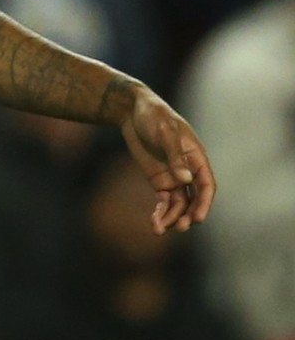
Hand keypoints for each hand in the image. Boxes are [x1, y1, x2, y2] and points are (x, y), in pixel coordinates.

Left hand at [121, 90, 215, 233]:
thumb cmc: (154, 116)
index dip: (204, 203)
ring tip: (159, 229)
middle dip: (188, 215)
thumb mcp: (165, 133)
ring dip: (172, 217)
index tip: (198, 218)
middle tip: (179, 227)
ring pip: (179, 204)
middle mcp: (188, 171)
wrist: (132, 110)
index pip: (206, 185)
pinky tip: (155, 223)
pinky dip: (161, 212)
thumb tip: (186, 180)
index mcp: (197, 158)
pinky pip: (164, 201)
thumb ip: (175, 156)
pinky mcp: (159, 180)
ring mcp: (174, 177)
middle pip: (194, 199)